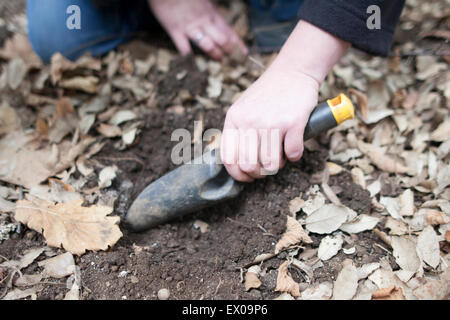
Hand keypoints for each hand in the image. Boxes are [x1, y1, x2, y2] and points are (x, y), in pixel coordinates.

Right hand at [148, 0, 247, 59]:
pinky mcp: (175, 30)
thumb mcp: (203, 2)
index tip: (243, 54)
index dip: (238, 44)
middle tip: (229, 59)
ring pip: (208, 45)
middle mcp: (204, 21)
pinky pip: (184, 47)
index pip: (229, 31)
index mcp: (212, 14)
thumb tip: (218, 25)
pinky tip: (192, 63)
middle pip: (222, 40)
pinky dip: (188, 57)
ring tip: (218, 59)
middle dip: (228, 51)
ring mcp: (190, 27)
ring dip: (215, 54)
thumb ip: (210, 13)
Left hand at [220, 20, 349, 181]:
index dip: (239, 174)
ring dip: (278, 165)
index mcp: (234, 119)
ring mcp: (271, 122)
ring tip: (281, 155)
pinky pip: (293, 154)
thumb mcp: (243, 107)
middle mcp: (250, 122)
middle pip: (249, 165)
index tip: (248, 177)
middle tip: (267, 166)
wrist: (293, 71)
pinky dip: (294, 156)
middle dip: (260, 173)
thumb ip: (237, 130)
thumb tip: (237, 163)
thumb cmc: (268, 93)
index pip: (229, 158)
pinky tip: (293, 147)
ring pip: (271, 164)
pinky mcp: (293, 123)